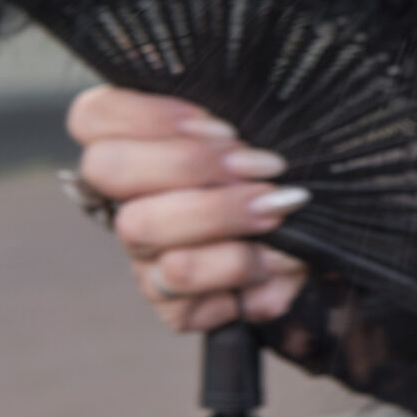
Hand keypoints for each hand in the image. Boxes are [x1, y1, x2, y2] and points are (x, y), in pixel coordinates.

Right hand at [67, 86, 309, 332]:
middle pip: (108, 169)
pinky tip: (276, 267)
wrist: (324, 238)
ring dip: (226, 221)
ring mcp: (144, 259)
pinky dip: (242, 282)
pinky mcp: (173, 307)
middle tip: (262, 166)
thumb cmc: (286, 172)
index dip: (148, 115)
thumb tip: (226, 118)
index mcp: (140, 147)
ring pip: (145, 232)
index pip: (92, 117)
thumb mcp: (268, 129)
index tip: (223, 125)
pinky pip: (183, 301)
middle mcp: (128, 203)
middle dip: (191, 162)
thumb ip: (238, 108)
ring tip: (279, 210)